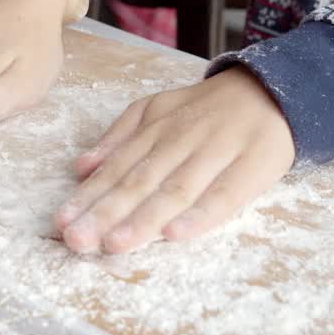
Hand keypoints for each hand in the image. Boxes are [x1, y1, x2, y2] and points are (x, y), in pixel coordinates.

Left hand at [54, 66, 294, 254]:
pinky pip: (224, 195)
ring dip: (144, 219)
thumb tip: (81, 167)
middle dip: (106, 213)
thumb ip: (119, 137)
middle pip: (139, 181)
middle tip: (77, 240)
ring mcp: (216, 152)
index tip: (62, 221)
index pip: (117, 167)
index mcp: (155, 128)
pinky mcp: (251, 167)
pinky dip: (200, 215)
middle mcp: (180, 139)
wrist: (271, 90)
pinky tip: (176, 234)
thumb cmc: (206, 110)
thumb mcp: (157, 108)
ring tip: (116, 244)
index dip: (89, 196)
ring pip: (175, 190)